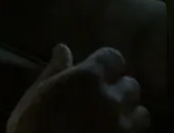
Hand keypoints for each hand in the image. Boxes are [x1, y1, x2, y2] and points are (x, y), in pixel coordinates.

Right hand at [7, 44, 149, 132]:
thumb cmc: (32, 129)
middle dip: (119, 91)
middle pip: (130, 85)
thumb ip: (54, 72)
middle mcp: (111, 98)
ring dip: (129, 114)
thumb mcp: (36, 97)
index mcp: (87, 78)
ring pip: (141, 113)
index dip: (106, 65)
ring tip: (113, 121)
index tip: (97, 73)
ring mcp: (122, 125)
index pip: (112, 58)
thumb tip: (63, 49)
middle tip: (103, 101)